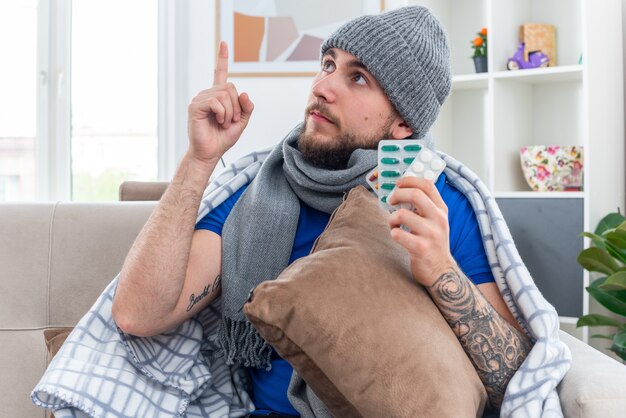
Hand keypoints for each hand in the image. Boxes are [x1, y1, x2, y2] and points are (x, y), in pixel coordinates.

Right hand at [187, 41, 254, 164]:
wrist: (209, 153)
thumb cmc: (222, 138)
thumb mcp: (241, 123)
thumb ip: (246, 108)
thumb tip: (245, 93)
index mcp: (218, 96)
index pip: (220, 73)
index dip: (222, 58)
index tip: (224, 43)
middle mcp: (207, 94)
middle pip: (230, 87)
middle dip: (236, 106)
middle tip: (231, 121)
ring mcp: (200, 99)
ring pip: (225, 95)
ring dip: (230, 112)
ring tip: (223, 123)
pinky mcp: (195, 106)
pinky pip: (216, 102)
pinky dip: (222, 113)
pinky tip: (217, 121)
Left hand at [387, 177, 454, 286]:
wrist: (441, 271)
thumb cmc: (433, 243)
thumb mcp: (435, 221)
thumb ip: (424, 206)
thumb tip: (402, 189)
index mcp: (441, 210)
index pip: (427, 184)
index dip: (409, 180)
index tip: (398, 184)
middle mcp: (439, 219)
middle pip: (415, 194)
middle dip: (397, 195)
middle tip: (390, 201)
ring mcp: (431, 234)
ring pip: (402, 214)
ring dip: (392, 218)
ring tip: (394, 224)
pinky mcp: (421, 248)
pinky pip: (397, 234)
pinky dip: (393, 233)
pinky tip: (397, 236)